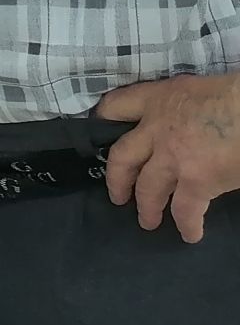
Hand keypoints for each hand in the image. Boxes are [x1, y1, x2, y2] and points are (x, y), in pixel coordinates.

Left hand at [97, 74, 239, 241]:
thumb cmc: (234, 96)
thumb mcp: (197, 91)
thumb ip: (181, 110)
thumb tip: (186, 128)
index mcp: (158, 99)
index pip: (117, 106)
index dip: (104, 119)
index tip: (98, 131)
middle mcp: (156, 129)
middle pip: (122, 157)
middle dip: (117, 179)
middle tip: (117, 196)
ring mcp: (172, 157)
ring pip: (147, 189)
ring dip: (147, 208)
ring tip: (147, 221)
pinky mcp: (195, 180)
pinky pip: (185, 209)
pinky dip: (187, 224)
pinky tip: (189, 234)